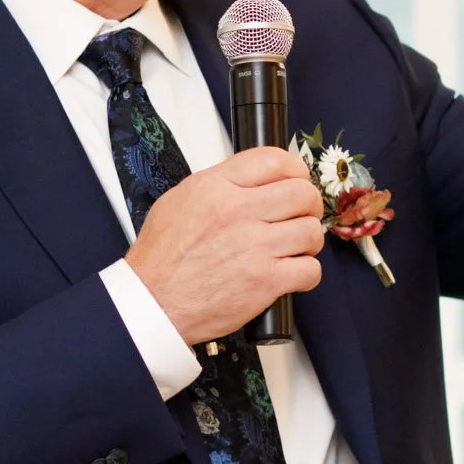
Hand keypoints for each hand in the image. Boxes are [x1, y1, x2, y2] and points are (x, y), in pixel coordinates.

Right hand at [125, 148, 323, 342]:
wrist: (153, 303)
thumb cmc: (161, 258)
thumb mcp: (179, 200)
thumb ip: (219, 184)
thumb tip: (252, 180)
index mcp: (216, 187)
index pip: (274, 160)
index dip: (295, 170)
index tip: (297, 180)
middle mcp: (237, 212)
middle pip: (302, 193)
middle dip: (308, 205)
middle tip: (301, 215)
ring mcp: (254, 247)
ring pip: (311, 230)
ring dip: (309, 240)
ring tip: (296, 247)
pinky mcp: (265, 281)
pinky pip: (310, 269)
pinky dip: (307, 273)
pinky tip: (292, 273)